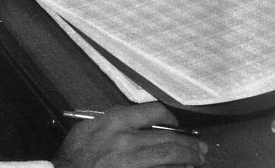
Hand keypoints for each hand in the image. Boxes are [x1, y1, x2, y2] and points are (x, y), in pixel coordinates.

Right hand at [54, 103, 208, 167]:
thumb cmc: (74, 157)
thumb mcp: (88, 129)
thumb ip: (111, 123)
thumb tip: (133, 121)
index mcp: (113, 122)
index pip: (153, 112)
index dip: (171, 118)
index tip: (177, 123)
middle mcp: (126, 140)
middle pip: (169, 138)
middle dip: (189, 143)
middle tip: (200, 147)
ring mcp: (133, 162)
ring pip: (171, 157)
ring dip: (188, 158)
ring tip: (198, 158)